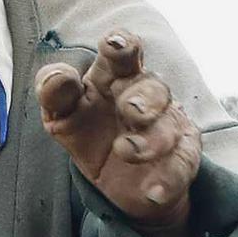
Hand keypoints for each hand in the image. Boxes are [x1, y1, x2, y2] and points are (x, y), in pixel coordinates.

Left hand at [35, 30, 200, 236]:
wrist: (117, 183)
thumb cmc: (88, 133)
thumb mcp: (61, 115)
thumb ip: (54, 94)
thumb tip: (58, 78)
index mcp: (113, 76)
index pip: (122, 51)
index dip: (121, 44)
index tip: (114, 44)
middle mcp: (145, 95)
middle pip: (153, 86)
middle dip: (143, 98)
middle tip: (130, 112)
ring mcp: (168, 125)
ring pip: (168, 126)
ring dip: (149, 141)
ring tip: (125, 152)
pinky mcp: (183, 156)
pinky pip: (182, 164)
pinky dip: (168, 179)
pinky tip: (152, 193)